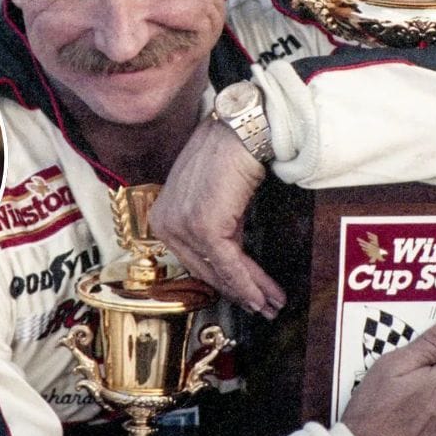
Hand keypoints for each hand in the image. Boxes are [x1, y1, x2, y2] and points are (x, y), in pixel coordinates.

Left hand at [148, 119, 283, 318]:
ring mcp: (182, 225)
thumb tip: (232, 258)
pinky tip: (264, 294)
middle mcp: (166, 222)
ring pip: (220, 270)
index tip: (244, 294)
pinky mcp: (203, 227)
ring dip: (250, 291)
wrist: (242, 130)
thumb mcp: (214, 197)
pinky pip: (229, 264)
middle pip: (206, 270)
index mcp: (163, 214)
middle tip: (262, 306)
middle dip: (238, 291)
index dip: (223, 280)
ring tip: (271, 303)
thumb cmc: (229, 152)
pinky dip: (249, 283)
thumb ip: (216, 226)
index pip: (194, 259)